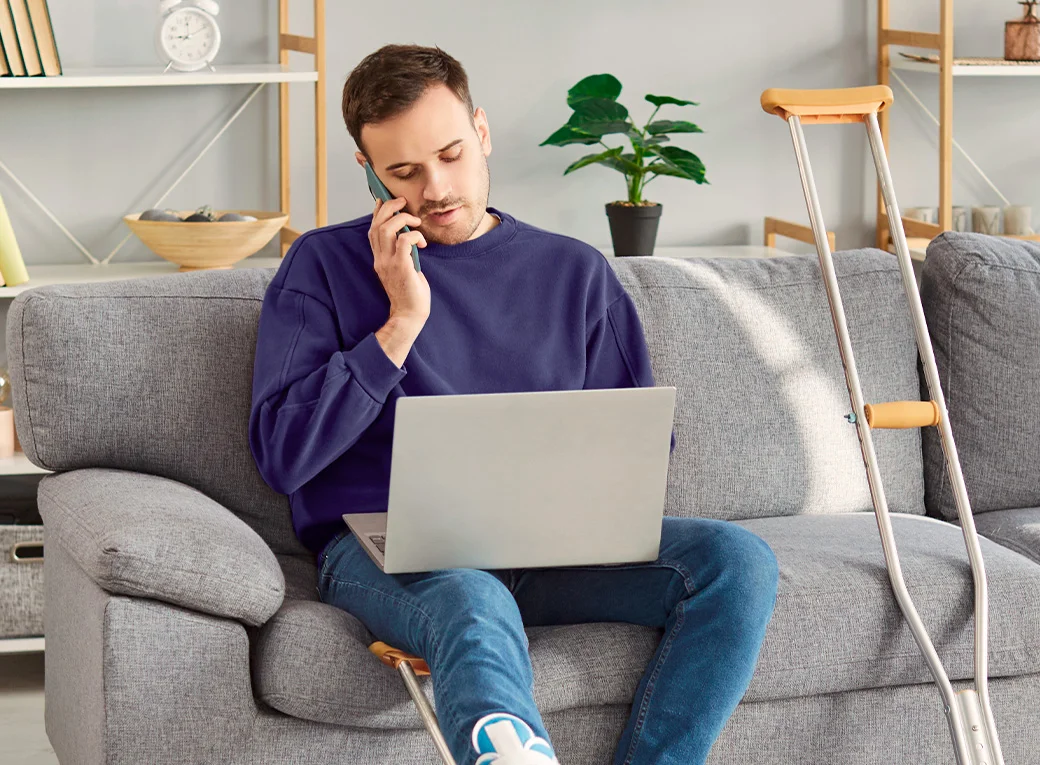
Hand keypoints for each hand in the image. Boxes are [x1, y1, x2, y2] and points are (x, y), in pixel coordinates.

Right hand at [369, 196, 429, 329]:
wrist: (409, 315)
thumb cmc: (410, 293)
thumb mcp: (402, 268)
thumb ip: (401, 253)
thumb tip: (408, 235)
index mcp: (379, 258)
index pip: (372, 229)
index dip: (378, 211)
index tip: (387, 200)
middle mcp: (380, 259)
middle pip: (377, 224)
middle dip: (389, 207)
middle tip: (403, 203)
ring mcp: (388, 263)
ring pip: (387, 229)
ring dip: (403, 219)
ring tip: (416, 222)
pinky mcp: (401, 267)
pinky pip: (405, 241)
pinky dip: (414, 235)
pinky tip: (423, 241)